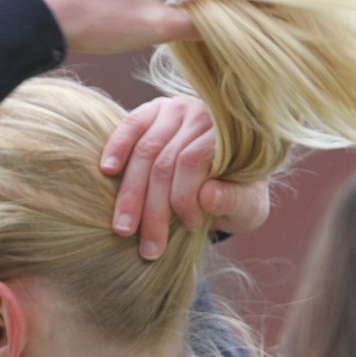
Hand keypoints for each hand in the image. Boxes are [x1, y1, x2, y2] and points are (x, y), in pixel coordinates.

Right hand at [102, 96, 270, 259]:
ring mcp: (176, 109)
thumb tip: (207, 196)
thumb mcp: (249, 207)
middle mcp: (202, 115)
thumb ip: (236, 202)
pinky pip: (131, 126)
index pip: (193, 161)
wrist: (231, 174)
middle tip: (147, 247)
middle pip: (165, 161)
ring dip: (130, 194)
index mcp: (230, 136)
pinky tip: (107, 171)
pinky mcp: (155, 111)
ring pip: (145, 151)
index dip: (184, 198)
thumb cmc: (239, 194)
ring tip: (123, 229)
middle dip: (152, 208)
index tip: (189, 227)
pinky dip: (117, 147)